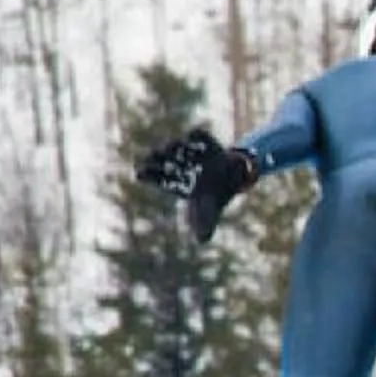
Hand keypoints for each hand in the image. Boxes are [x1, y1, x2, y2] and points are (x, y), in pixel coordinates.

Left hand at [136, 129, 257, 243]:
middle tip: (157, 156)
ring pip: (175, 144)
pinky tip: (197, 142)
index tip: (142, 172)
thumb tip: (201, 241)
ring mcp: (189, 151)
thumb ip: (203, 226)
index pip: (148, 174)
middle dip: (156, 156)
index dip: (146, 173)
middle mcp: (176, 163)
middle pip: (158, 157)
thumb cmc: (212, 199)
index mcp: (170, 180)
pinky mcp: (204, 141)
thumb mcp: (207, 215)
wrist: (233, 180)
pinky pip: (197, 134)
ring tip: (176, 148)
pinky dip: (196, 136)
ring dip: (173, 145)